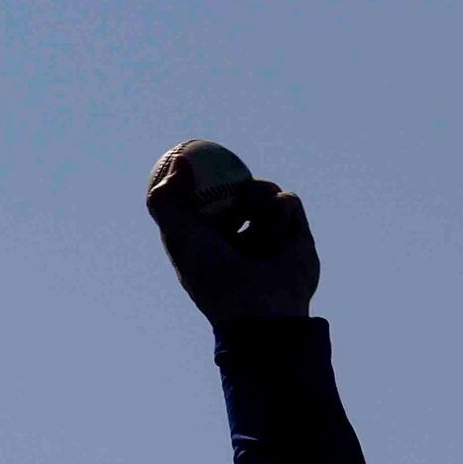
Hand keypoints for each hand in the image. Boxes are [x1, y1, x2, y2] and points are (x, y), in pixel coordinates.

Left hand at [148, 149, 318, 324]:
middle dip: (226, 181)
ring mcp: (265, 234)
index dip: (190, 181)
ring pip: (259, 192)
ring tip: (248, 210)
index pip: (195, 205)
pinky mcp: (294, 231)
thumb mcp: (181, 238)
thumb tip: (176, 164)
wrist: (264, 307)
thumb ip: (168, 204)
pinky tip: (273, 225)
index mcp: (204, 243)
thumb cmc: (215, 276)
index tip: (185, 156)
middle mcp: (233, 238)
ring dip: (253, 195)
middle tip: (219, 161)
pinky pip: (286, 199)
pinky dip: (278, 207)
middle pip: (229, 194)